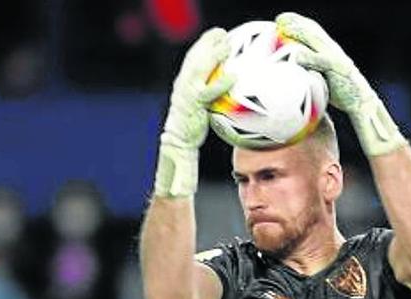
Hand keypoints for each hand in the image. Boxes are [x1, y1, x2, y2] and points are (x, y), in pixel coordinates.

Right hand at [155, 28, 234, 196]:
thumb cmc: (190, 135)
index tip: (215, 37)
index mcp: (183, 89)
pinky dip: (219, 84)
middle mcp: (182, 89)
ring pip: (198, 71)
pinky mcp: (192, 109)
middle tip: (222, 34)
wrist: (176, 151)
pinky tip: (233, 77)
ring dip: (212, 56)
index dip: (202, 47)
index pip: (192, 63)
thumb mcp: (199, 112)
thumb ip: (209, 99)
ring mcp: (186, 98)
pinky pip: (208, 94)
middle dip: (206, 45)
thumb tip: (228, 94)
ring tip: (226, 45)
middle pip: (194, 61)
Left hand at [275, 12, 406, 156]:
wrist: (363, 102)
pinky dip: (309, 57)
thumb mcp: (326, 76)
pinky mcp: (338, 69)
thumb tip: (294, 66)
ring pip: (317, 41)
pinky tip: (296, 56)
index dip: (298, 22)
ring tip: (284, 28)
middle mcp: (333, 51)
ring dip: (300, 33)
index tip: (281, 19)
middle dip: (297, 22)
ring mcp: (336, 59)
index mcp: (330, 51)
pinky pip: (322, 61)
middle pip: (314, 31)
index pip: (313, 31)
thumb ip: (313, 67)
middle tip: (279, 19)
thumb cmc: (342, 91)